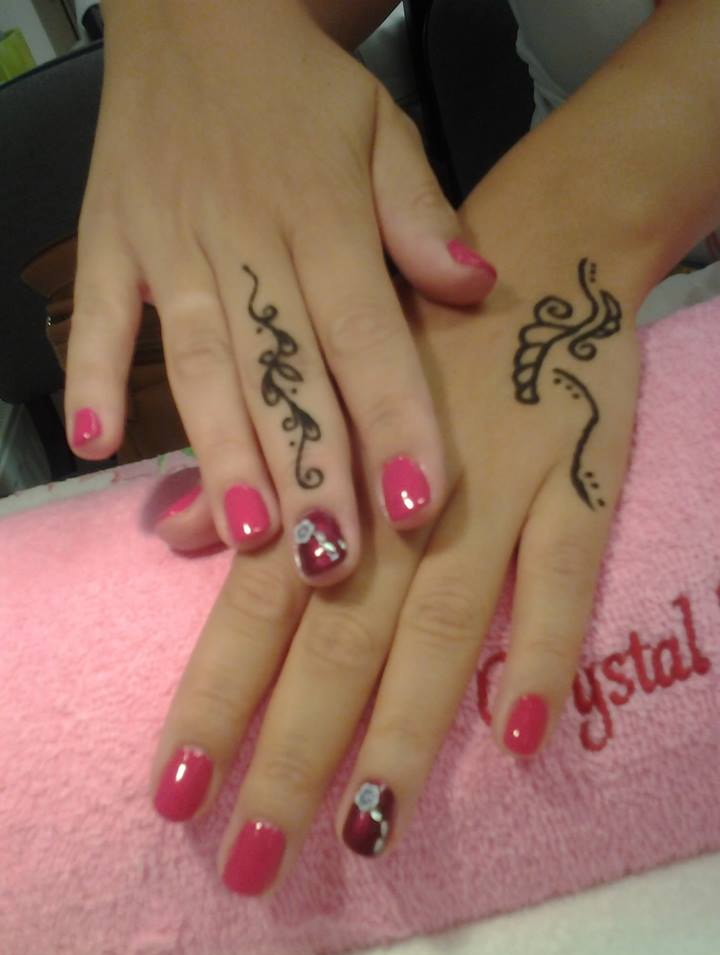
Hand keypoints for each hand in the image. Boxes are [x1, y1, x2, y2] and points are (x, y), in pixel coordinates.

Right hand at [64, 0, 495, 584]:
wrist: (197, 13)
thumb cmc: (301, 91)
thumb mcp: (383, 129)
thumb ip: (422, 213)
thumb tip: (473, 286)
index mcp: (322, 214)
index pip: (366, 334)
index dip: (393, 421)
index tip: (415, 505)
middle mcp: (245, 238)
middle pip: (284, 371)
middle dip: (309, 470)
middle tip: (327, 560)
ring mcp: (168, 242)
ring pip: (201, 362)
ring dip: (220, 451)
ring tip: (245, 533)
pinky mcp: (110, 241)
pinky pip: (102, 317)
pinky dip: (94, 379)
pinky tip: (96, 448)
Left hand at [149, 175, 639, 891]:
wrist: (537, 246)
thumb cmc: (410, 327)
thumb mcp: (317, 374)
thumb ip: (251, 467)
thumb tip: (171, 534)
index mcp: (330, 475)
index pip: (255, 607)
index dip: (214, 700)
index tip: (174, 792)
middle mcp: (402, 498)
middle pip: (339, 642)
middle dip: (291, 754)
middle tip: (254, 861)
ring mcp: (496, 493)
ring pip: (444, 628)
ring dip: (407, 733)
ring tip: (371, 830)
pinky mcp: (576, 483)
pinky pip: (563, 579)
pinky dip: (547, 652)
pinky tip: (524, 736)